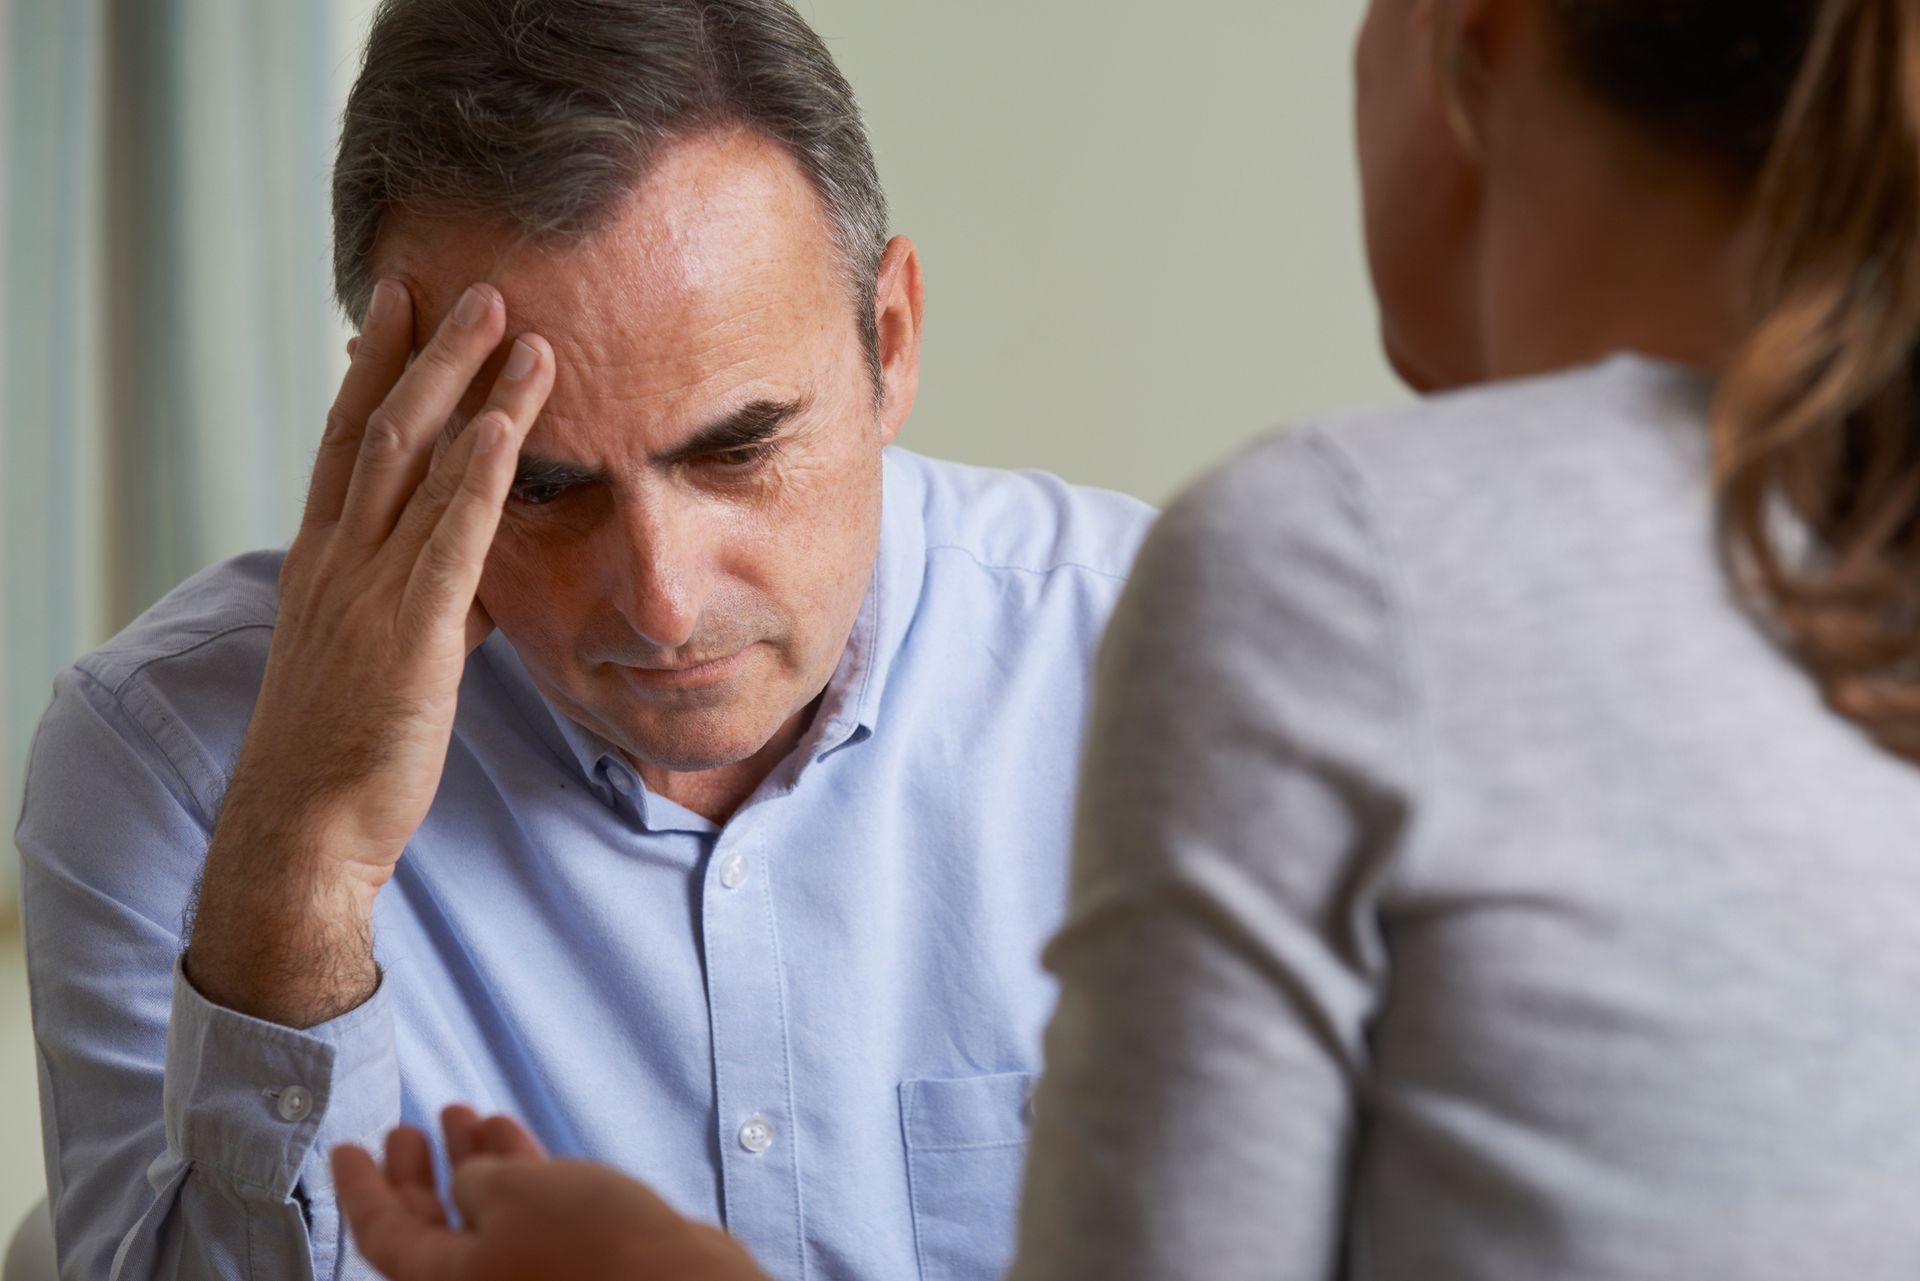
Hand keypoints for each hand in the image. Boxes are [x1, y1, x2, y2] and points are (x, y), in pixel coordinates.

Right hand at [184, 280, 554, 1025]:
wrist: (304, 827)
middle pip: (378, 429)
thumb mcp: (381, 655)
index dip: (374, 369)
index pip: (345, 442)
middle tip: (468, 285)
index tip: (399, 306)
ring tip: (511, 323)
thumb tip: (474, 577)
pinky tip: (508, 422)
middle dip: (425, 353)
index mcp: (323, 562)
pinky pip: (448, 536)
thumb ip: (426, 602)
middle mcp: (336, 560)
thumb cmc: (345, 747)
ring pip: (415, 464)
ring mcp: (367, 591)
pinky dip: (479, 473)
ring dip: (467, 389)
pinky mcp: (409, 633)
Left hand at [334, 1108, 772, 1280]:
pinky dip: (516, 1175)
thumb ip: (474, 1177)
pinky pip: (525, 1217)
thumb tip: (470, 1177)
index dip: (360, 1186)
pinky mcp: (572, 1265)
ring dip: (470, 1162)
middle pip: (429, 1229)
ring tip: (461, 1113)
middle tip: (403, 1130)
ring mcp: (528, 1276)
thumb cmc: (590, 1246)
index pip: (381, 1233)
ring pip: (482, 1218)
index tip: (345, 1147)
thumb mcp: (509, 1191)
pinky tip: (511, 1133)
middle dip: (416, 1173)